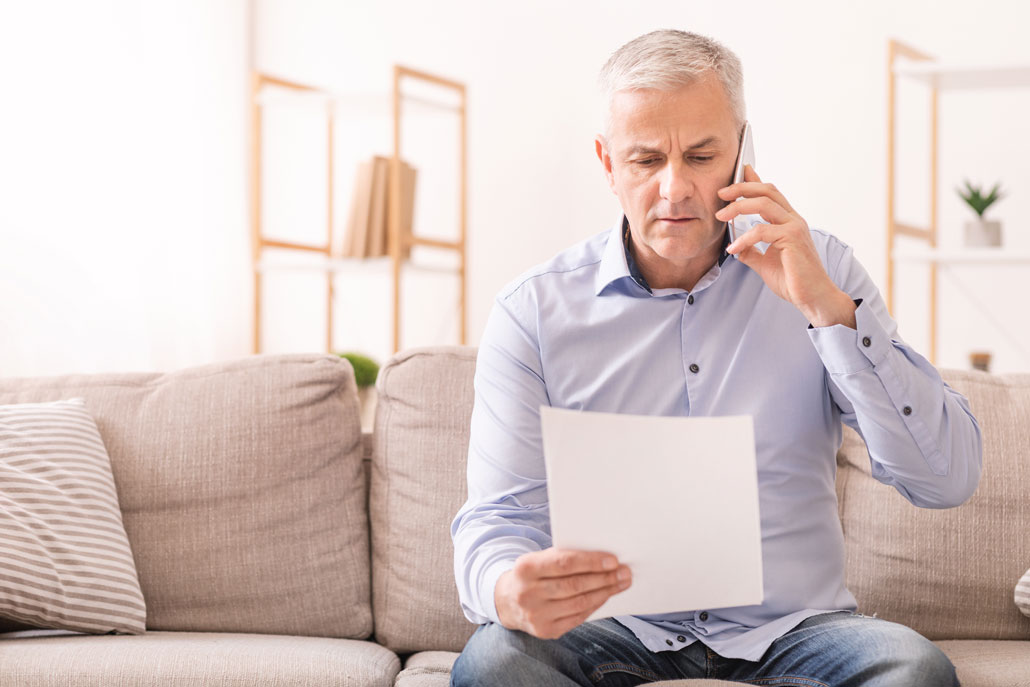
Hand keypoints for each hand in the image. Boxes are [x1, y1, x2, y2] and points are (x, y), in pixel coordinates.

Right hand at [494, 548, 631, 638]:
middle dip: (604, 578)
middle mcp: (528, 593)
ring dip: (605, 592)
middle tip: (624, 572)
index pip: (564, 563)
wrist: (508, 601)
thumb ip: (563, 558)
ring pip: (579, 602)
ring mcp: (536, 615)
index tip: (613, 560)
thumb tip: (602, 560)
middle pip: (574, 585)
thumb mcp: (539, 559)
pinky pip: (577, 617)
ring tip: (620, 583)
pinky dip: (594, 605)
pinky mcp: (545, 631)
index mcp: (525, 568)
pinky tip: (605, 596)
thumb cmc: (533, 574)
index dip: (591, 562)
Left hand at [716, 165, 855, 328]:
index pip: (770, 193)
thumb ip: (752, 251)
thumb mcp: (765, 263)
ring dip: (739, 207)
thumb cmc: (793, 281)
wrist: (812, 298)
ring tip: (720, 216)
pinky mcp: (792, 239)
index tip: (738, 172)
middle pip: (767, 191)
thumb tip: (737, 246)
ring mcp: (795, 227)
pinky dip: (744, 238)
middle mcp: (793, 219)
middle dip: (742, 187)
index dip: (753, 181)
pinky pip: (762, 230)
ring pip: (764, 204)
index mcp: (788, 221)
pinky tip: (733, 249)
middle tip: (721, 193)